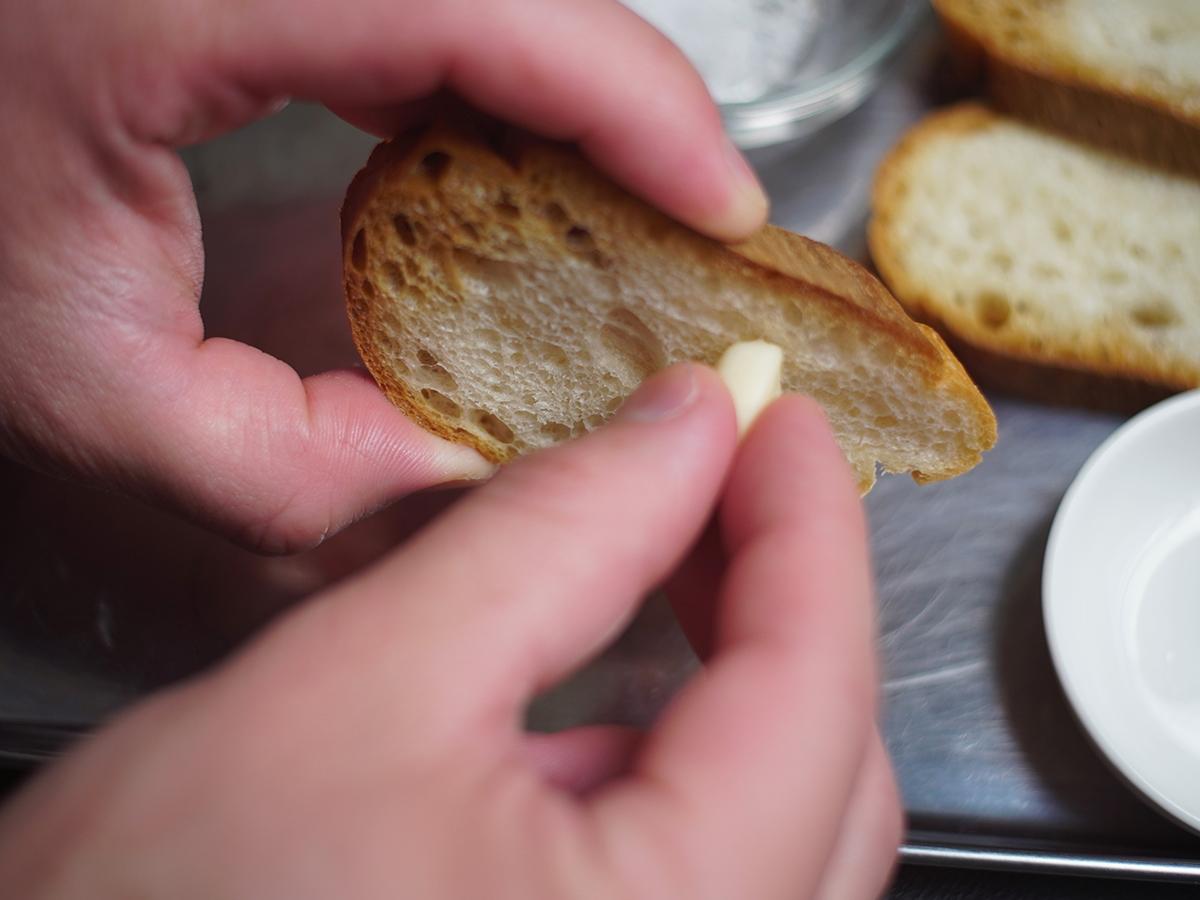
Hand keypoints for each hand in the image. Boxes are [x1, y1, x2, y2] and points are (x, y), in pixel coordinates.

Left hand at [0, 0, 767, 551]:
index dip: (629, 94)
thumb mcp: (80, 386)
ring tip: (629, 197)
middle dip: (634, 92)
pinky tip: (519, 149)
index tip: (716, 199)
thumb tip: (442, 464)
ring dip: (579, 79)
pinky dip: (509, 66)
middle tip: (695, 214)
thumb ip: (272, 466)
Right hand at [0, 366, 900, 899]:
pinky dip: (678, 756)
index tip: (775, 416)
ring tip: (661, 556)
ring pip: (780, 821)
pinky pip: (707, 870)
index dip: (808, 522)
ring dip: (736, 673)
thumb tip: (684, 430)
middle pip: (828, 764)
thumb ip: (550, 539)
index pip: (817, 688)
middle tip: (716, 469)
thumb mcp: (363, 684)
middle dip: (780, 592)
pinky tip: (598, 689)